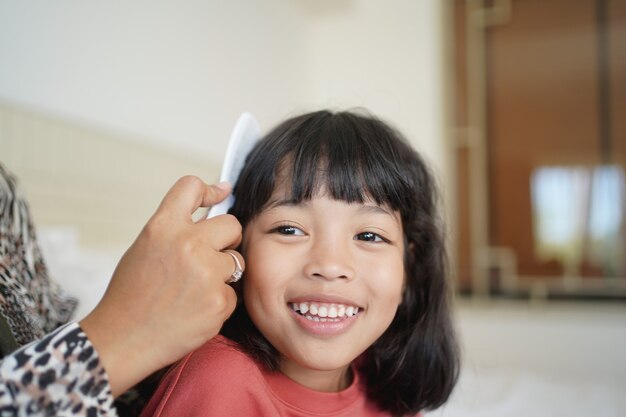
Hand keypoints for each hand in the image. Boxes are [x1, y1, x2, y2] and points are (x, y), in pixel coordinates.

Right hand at [80, 176, 243, 395]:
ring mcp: (206, 273)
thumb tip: (212, 212)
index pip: (192, 187)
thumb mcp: (144, 248)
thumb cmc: (130, 296)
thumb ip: (175, 230)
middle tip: (209, 256)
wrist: (121, 340)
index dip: (210, 189)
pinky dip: (218, 302)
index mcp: (163, 227)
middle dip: (226, 239)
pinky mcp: (219, 301)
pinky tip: (194, 310)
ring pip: (236, 261)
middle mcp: (187, 244)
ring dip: (223, 273)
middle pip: (232, 224)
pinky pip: (233, 293)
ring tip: (194, 289)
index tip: (223, 194)